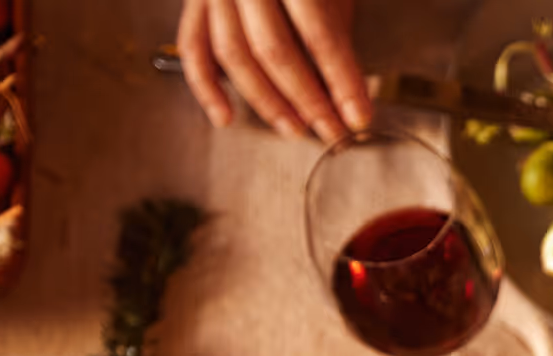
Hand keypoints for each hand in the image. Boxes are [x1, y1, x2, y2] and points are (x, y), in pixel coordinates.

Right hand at [177, 0, 370, 142]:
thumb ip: (334, 28)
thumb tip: (345, 90)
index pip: (320, 33)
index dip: (342, 81)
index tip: (359, 116)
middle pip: (273, 49)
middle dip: (307, 100)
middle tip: (333, 130)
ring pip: (232, 54)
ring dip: (266, 101)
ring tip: (296, 129)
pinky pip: (192, 46)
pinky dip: (206, 87)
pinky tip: (227, 116)